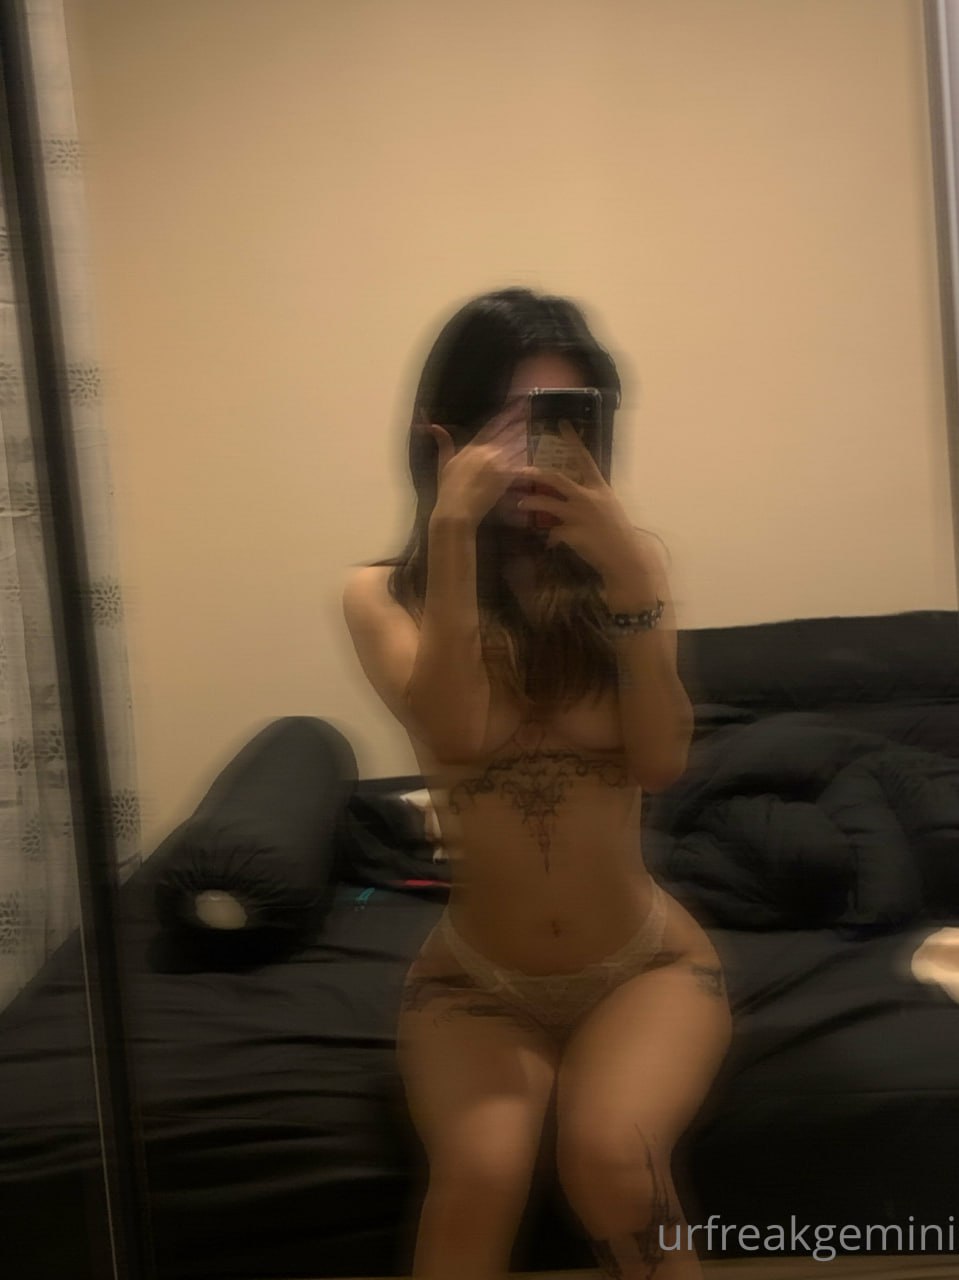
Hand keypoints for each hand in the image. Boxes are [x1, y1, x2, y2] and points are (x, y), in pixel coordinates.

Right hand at [421, 400, 527, 526]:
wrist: (456, 510)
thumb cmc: (448, 489)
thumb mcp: (444, 464)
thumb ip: (443, 443)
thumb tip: (434, 426)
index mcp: (473, 446)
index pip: (493, 425)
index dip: (507, 414)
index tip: (517, 405)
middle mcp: (487, 452)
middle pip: (508, 433)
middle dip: (519, 422)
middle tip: (530, 413)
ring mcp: (498, 464)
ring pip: (516, 448)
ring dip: (525, 440)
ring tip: (535, 432)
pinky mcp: (506, 478)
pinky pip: (520, 466)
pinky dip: (527, 461)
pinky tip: (534, 457)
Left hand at [516, 422, 656, 580]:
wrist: (626, 557)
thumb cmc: (619, 533)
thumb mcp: (609, 507)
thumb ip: (592, 498)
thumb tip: (575, 494)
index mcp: (600, 488)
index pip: (585, 458)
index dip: (573, 440)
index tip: (562, 424)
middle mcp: (588, 498)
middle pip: (556, 478)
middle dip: (534, 473)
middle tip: (519, 470)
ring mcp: (579, 515)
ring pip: (547, 503)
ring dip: (531, 502)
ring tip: (520, 504)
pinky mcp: (573, 534)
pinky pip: (553, 532)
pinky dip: (550, 538)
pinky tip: (550, 543)